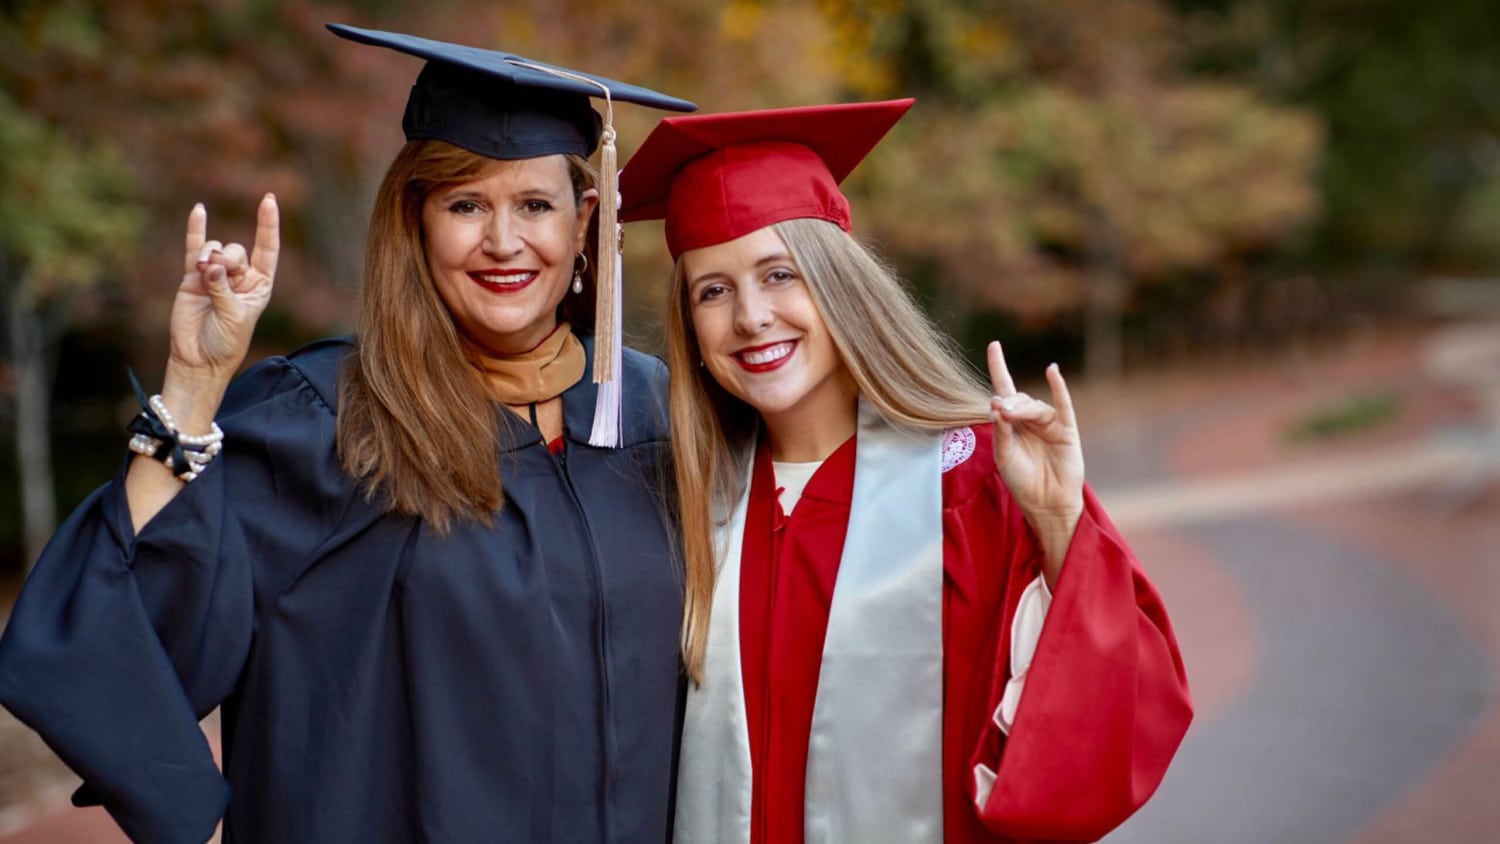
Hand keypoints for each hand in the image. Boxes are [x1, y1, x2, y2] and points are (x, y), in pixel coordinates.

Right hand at [167, 194, 279, 385]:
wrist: (199, 359)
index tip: (268, 199)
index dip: (268, 225)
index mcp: (259, 285)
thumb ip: (223, 288)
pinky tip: (199, 210)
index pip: (267, 249)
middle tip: (219, 275)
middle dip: (229, 259)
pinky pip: (193, 248)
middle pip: (237, 250)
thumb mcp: (233, 316)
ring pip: (216, 249)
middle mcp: (239, 277)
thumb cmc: (225, 342)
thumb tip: (210, 263)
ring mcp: (215, 275)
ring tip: (204, 271)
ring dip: (210, 255)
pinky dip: (196, 230)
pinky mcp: (192, 278)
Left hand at [987, 341, 1083, 579]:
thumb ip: (1001, 430)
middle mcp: (1031, 419)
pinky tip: (1052, 371)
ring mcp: (1050, 423)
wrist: (1045, 503)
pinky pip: (1063, 405)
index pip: (1004, 389)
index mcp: (1012, 423)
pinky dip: (1058, 388)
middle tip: (1000, 410)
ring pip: (1034, 406)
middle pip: (1018, 400)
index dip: (999, 367)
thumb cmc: (1021, 481)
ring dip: (1021, 408)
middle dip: (1008, 404)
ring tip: (1009, 414)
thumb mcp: (1003, 455)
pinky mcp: (1067, 430)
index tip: (994, 345)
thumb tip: (996, 403)